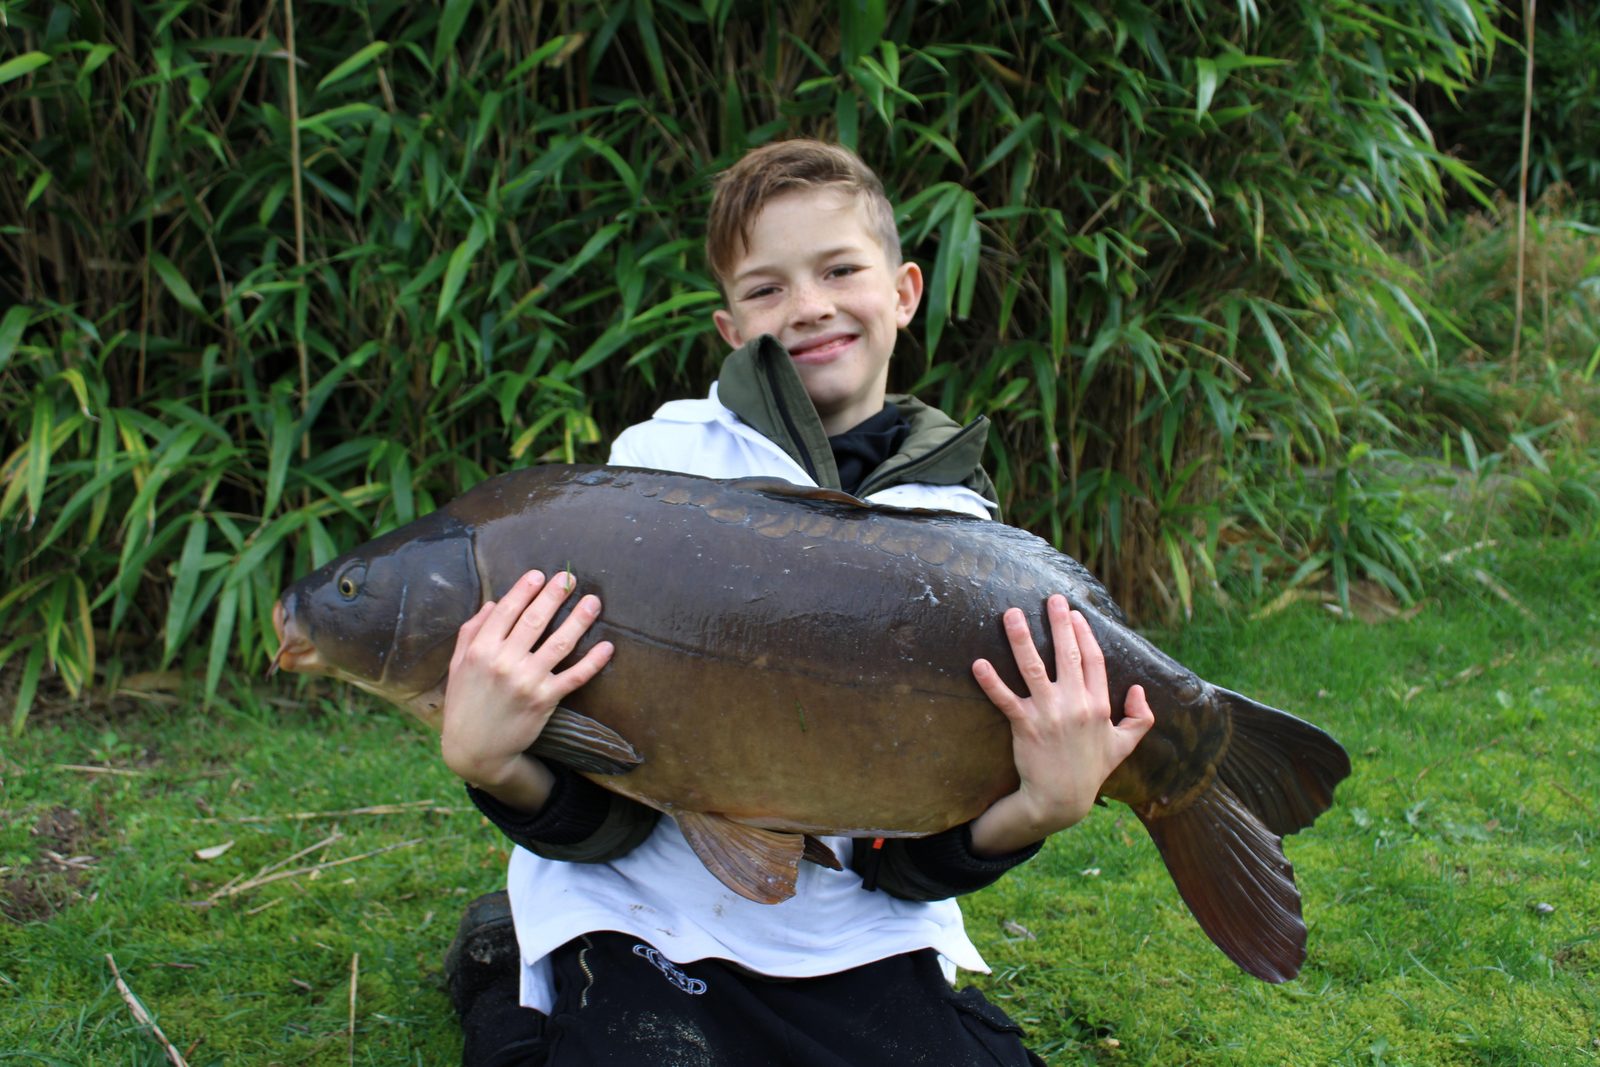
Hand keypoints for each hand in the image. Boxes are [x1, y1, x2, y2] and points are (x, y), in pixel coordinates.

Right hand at [438, 569, 613, 810]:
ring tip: (593, 602)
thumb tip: (494, 603)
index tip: (539, 575)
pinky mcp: (545, 700)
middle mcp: (504, 662)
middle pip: (535, 620)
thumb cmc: (465, 704)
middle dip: (554, 595)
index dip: (525, 590)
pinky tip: (607, 647)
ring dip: (579, 620)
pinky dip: (593, 662)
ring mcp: (527, 681)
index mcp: (481, 650)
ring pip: (559, 643)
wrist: (476, 751)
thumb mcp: (458, 666)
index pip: (507, 611)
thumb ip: (472, 633)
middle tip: (570, 577)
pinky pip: (574, 676)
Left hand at [967, 594, 1154, 855]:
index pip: (1094, 660)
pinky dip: (991, 682)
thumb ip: (1139, 719)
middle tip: (1051, 598)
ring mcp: (1049, 714)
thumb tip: (1138, 691)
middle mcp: (1076, 705)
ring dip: (1021, 639)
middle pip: (1067, 655)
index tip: (1075, 614)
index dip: (1085, 635)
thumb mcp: (1123, 746)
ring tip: (1010, 614)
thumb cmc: (1090, 771)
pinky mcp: (1025, 726)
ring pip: (1034, 668)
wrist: (1060, 800)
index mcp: (1099, 706)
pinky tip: (978, 664)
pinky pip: (1006, 699)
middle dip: (1059, 623)